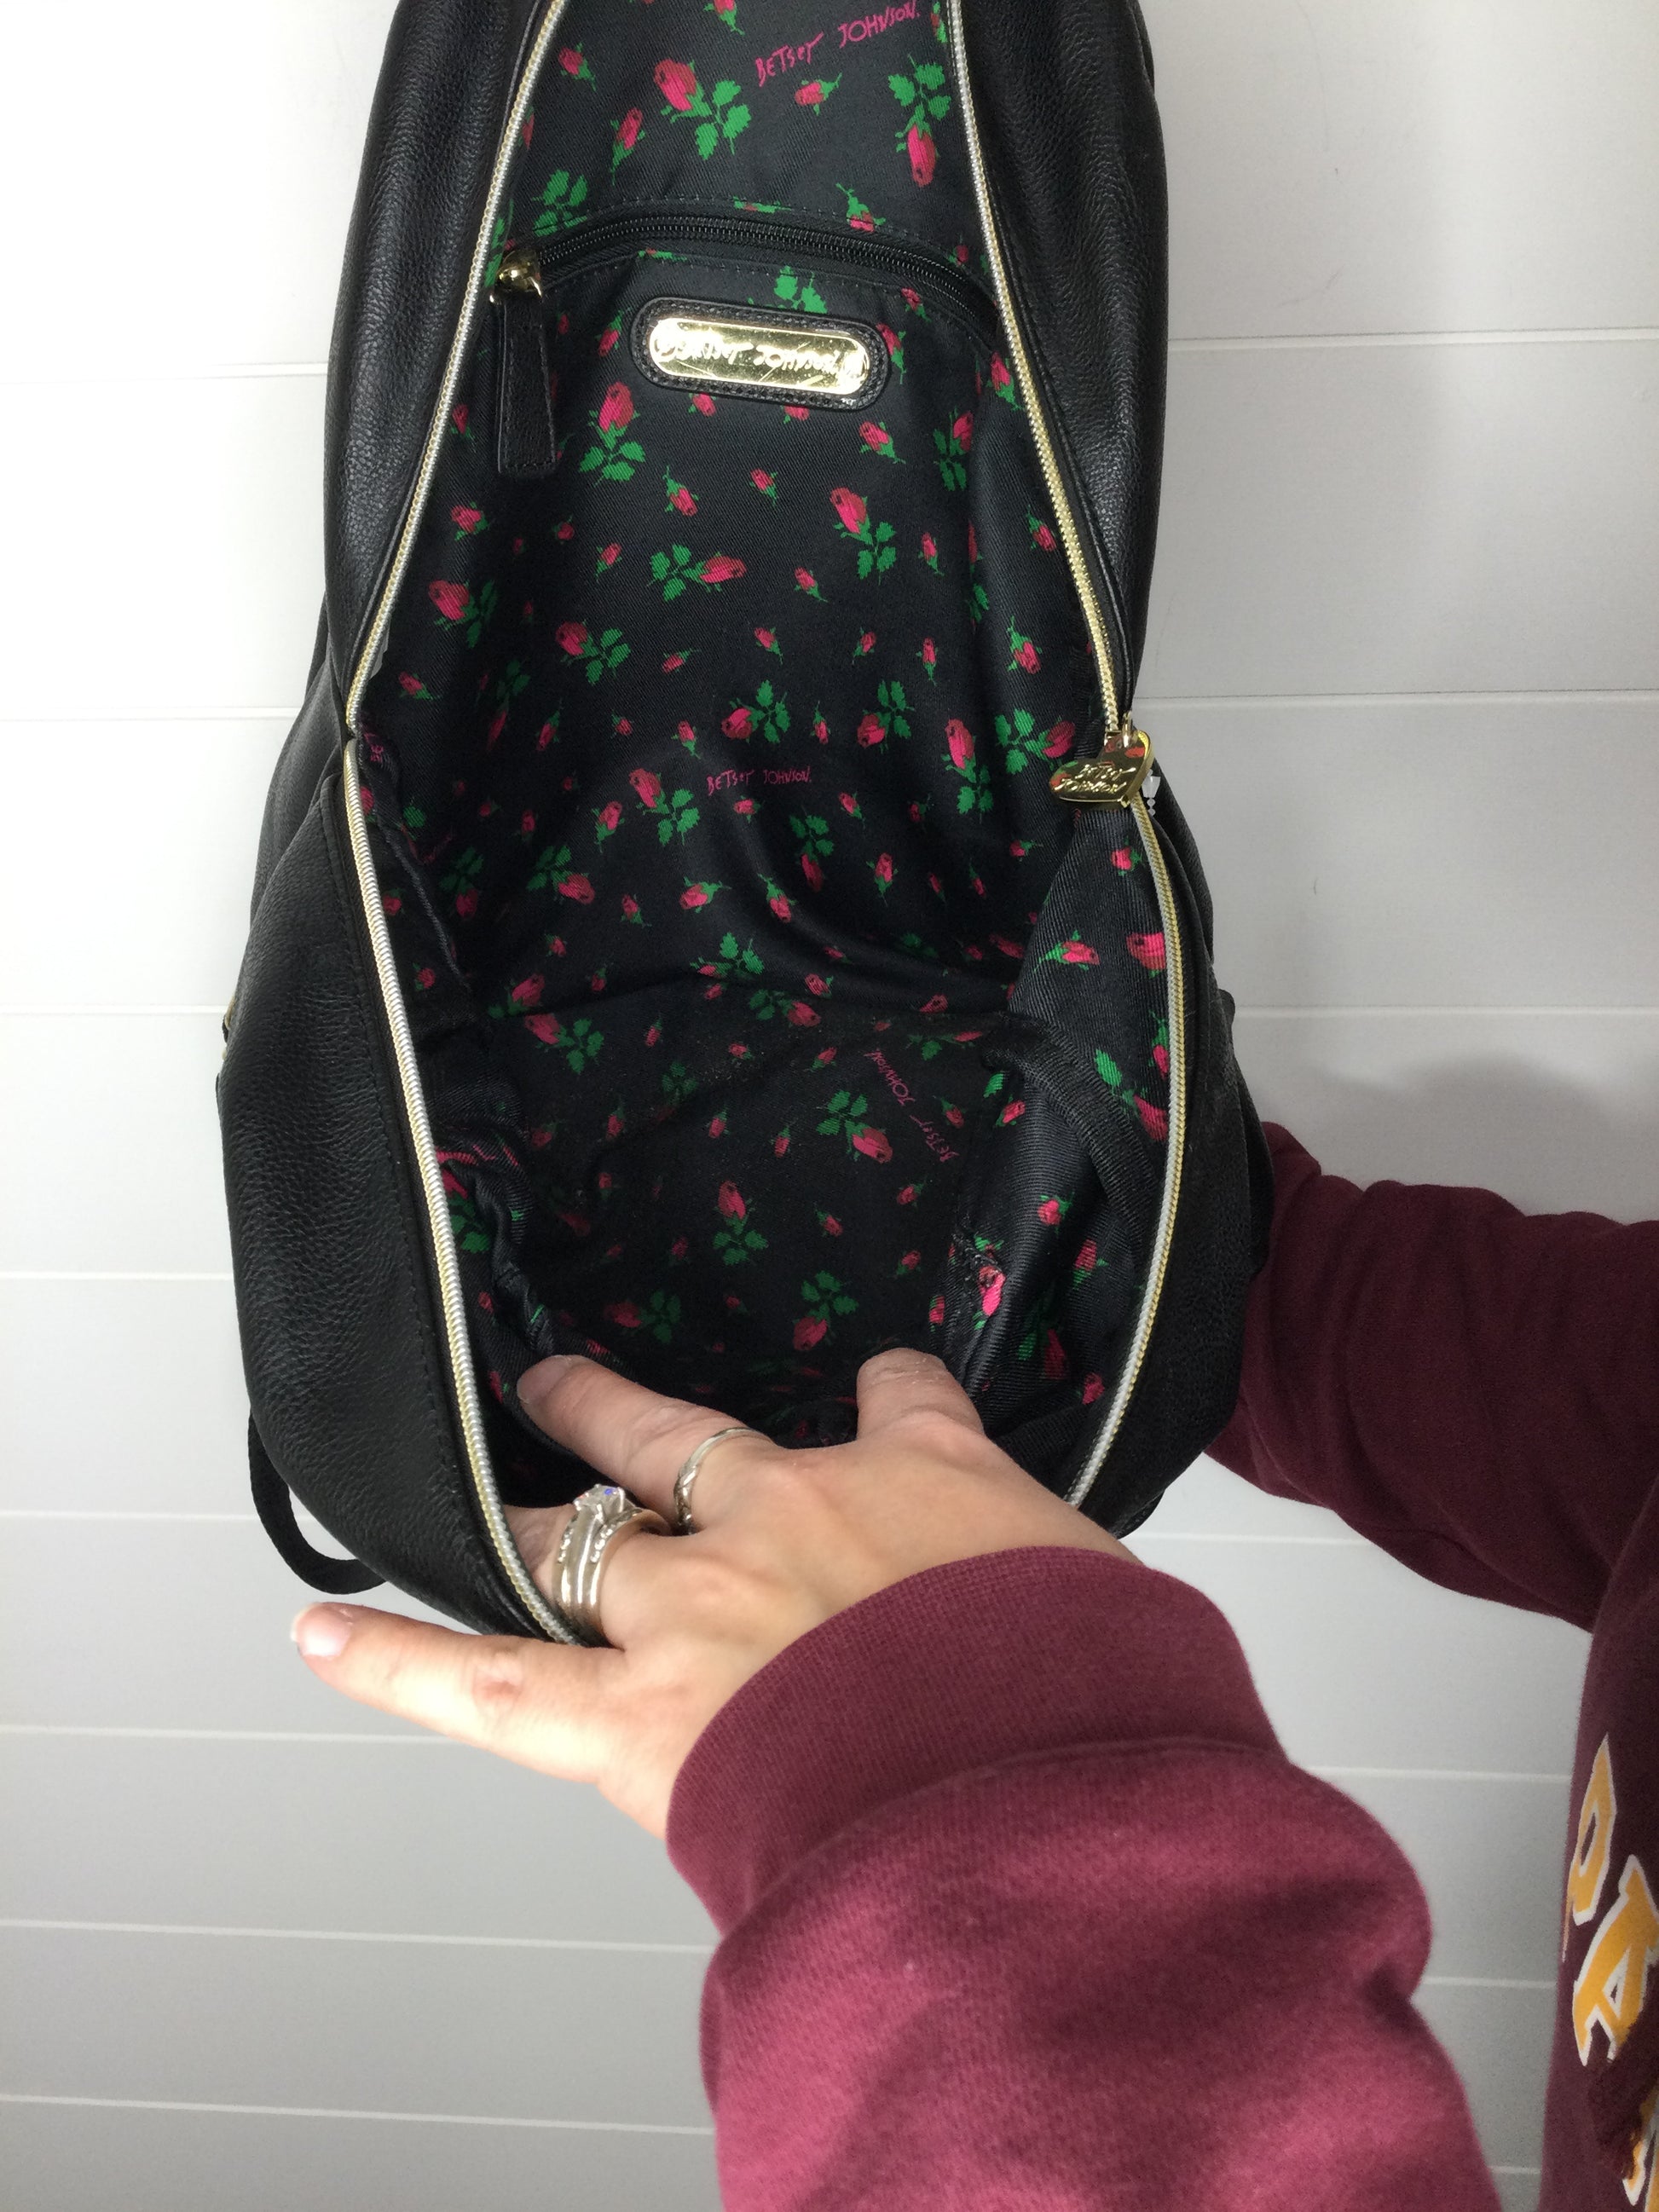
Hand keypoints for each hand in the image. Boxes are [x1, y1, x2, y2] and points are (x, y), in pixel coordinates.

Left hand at [292, 1348, 1138, 1836]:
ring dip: (525, 1507)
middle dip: (615, 1410)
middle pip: (679, 1438)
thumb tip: (1095, 1605)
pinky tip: (318, 1633)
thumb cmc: (1096, 1706)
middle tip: (569, 1384)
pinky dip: (394, 1659)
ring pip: (577, 1533)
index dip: (889, 1394)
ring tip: (471, 1474)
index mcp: (922, 1481)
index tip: (882, 1385)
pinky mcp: (635, 1714)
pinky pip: (487, 1682)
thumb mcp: (1121, 1606)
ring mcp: (700, 1606)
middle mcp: (788, 1516)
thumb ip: (1073, 1581)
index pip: (904, 1403)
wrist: (1036, 1795)